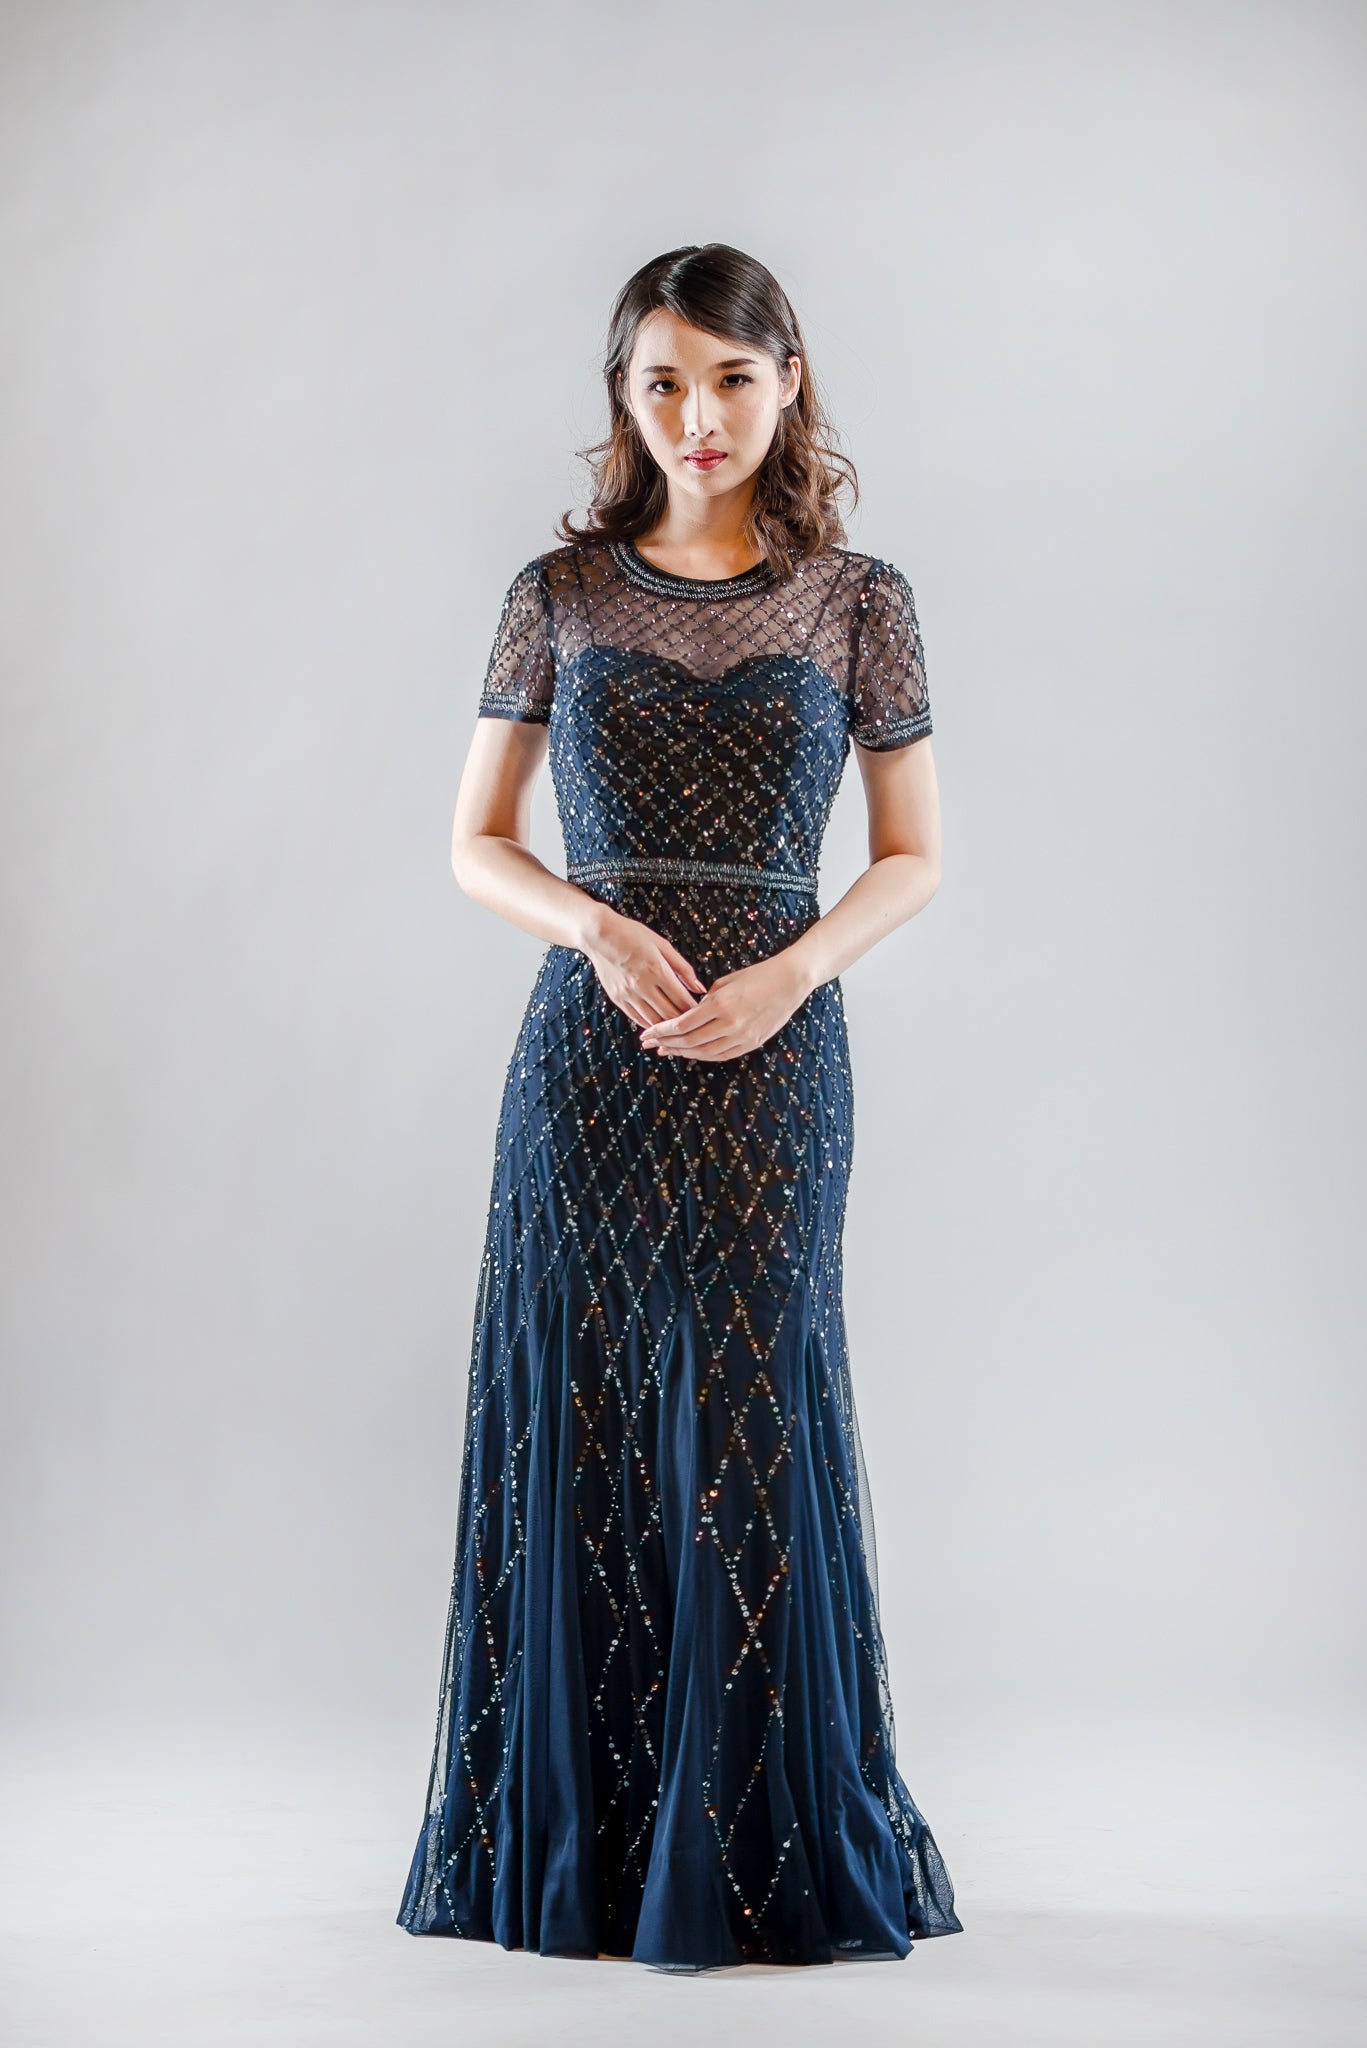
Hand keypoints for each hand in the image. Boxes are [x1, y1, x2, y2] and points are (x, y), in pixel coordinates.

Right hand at [582, 908, 707, 1027]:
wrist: (599, 935)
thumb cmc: (633, 935)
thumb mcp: (662, 945)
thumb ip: (683, 968)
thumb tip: (700, 988)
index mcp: (657, 970)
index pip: (682, 999)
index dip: (695, 1010)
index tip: (703, 1013)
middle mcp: (642, 985)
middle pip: (669, 1014)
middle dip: (684, 1022)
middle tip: (695, 1025)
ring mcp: (628, 994)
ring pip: (653, 1021)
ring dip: (667, 1027)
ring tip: (679, 1028)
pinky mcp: (617, 999)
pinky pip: (637, 1018)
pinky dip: (650, 1024)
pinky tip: (659, 1025)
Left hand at [638, 949, 813, 1061]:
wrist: (790, 982)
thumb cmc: (757, 976)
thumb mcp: (725, 982)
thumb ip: (704, 1001)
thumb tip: (686, 1015)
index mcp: (720, 1004)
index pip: (682, 1024)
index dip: (662, 1031)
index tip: (647, 1033)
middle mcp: (730, 1024)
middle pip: (689, 1041)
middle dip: (666, 1043)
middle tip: (649, 1044)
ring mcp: (742, 1037)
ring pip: (703, 1052)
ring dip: (682, 1052)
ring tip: (666, 1050)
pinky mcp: (752, 1044)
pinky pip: (721, 1055)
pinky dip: (703, 1055)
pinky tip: (690, 1052)